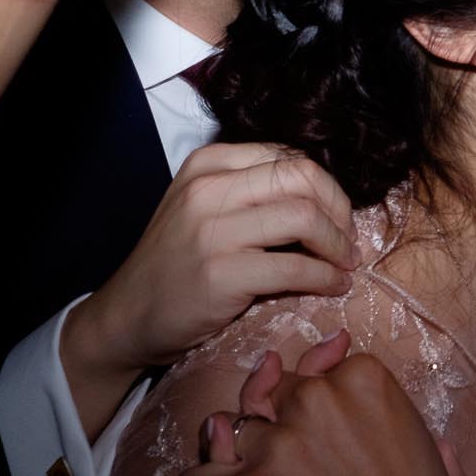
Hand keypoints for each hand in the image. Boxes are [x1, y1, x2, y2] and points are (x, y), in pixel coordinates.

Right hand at [65, 141, 354, 389]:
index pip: (289, 157)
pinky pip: (295, 267)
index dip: (326, 187)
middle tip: (349, 240)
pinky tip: (334, 286)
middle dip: (339, 210)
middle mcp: (208, 188)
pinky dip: (325, 277)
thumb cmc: (176, 263)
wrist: (126, 317)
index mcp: (208, 164)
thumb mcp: (204, 208)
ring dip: (338, 245)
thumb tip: (325, 196)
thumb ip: (252, 192)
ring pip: (305, 218)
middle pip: (303, 179)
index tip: (339, 215)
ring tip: (345, 264)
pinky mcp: (221, 274)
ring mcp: (212, 231)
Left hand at [177, 331, 467, 475]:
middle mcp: (317, 399)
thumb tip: (340, 349)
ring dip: (247, 457)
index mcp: (363, 378)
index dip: (309, 400)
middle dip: (278, 422)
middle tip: (296, 461)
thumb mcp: (426, 438)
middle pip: (272, 396)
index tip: (314, 424)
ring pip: (234, 431)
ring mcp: (280, 447)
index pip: (311, 372)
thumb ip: (384, 398)